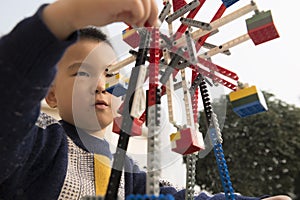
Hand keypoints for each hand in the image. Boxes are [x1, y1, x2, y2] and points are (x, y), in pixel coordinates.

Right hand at [43, 0, 158, 39]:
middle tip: (148, 27)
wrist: (76, 11)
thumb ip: (137, 13)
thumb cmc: (96, 10)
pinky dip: (137, 17)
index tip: (153, 22)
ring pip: (147, 3)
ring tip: (134, 24)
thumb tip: (153, 21)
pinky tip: (129, 21)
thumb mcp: (122, 11)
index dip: (154, 9)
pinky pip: (138, 8)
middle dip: (152, 15)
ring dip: (143, 17)